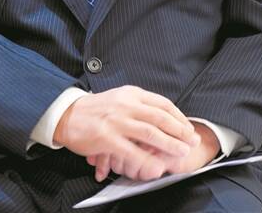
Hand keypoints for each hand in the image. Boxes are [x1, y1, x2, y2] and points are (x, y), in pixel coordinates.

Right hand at [53, 85, 200, 182]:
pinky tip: (158, 167)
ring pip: (150, 133)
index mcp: (131, 94)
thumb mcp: (119, 98)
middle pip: (160, 117)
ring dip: (170, 144)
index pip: (162, 103)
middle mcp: (126, 105)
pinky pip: (131, 151)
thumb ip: (138, 105)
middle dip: (180, 130)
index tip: (189, 128)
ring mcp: (117, 121)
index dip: (178, 117)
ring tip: (183, 152)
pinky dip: (147, 160)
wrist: (68, 114)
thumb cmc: (95, 109)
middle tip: (193, 140)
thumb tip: (162, 116)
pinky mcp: (107, 138)